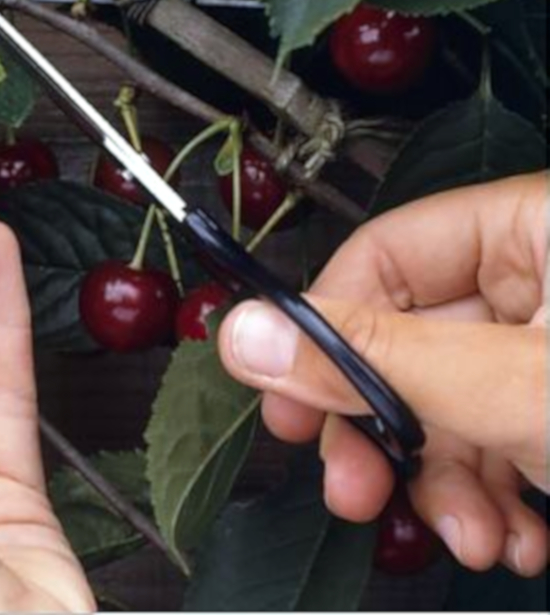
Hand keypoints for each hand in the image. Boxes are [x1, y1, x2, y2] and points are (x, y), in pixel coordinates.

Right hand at [218, 173, 547, 575]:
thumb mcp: (509, 386)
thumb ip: (372, 361)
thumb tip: (246, 334)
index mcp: (531, 227)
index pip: (385, 254)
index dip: (327, 326)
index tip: (291, 396)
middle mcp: (539, 280)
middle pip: (408, 342)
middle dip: (386, 432)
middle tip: (355, 484)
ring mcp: (549, 349)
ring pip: (451, 407)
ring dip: (444, 486)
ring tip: (467, 535)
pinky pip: (496, 440)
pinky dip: (492, 500)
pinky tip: (511, 537)